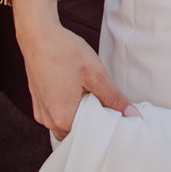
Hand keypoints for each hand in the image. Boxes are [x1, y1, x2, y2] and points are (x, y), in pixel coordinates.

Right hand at [18, 18, 132, 138]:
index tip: (118, 114)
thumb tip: (132, 115)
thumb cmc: (65, 52)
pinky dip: (70, 108)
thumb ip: (114, 99)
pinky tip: (78, 91)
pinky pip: (57, 115)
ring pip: (66, 124)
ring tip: (92, 94)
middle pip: (77, 132)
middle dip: (92, 122)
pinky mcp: (38, 103)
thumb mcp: (96, 75)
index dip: (106, 125)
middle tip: (106, 103)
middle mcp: (48, 120)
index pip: (90, 134)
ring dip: (81, 114)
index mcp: (62, 118)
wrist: (38, 36)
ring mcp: (41, 112)